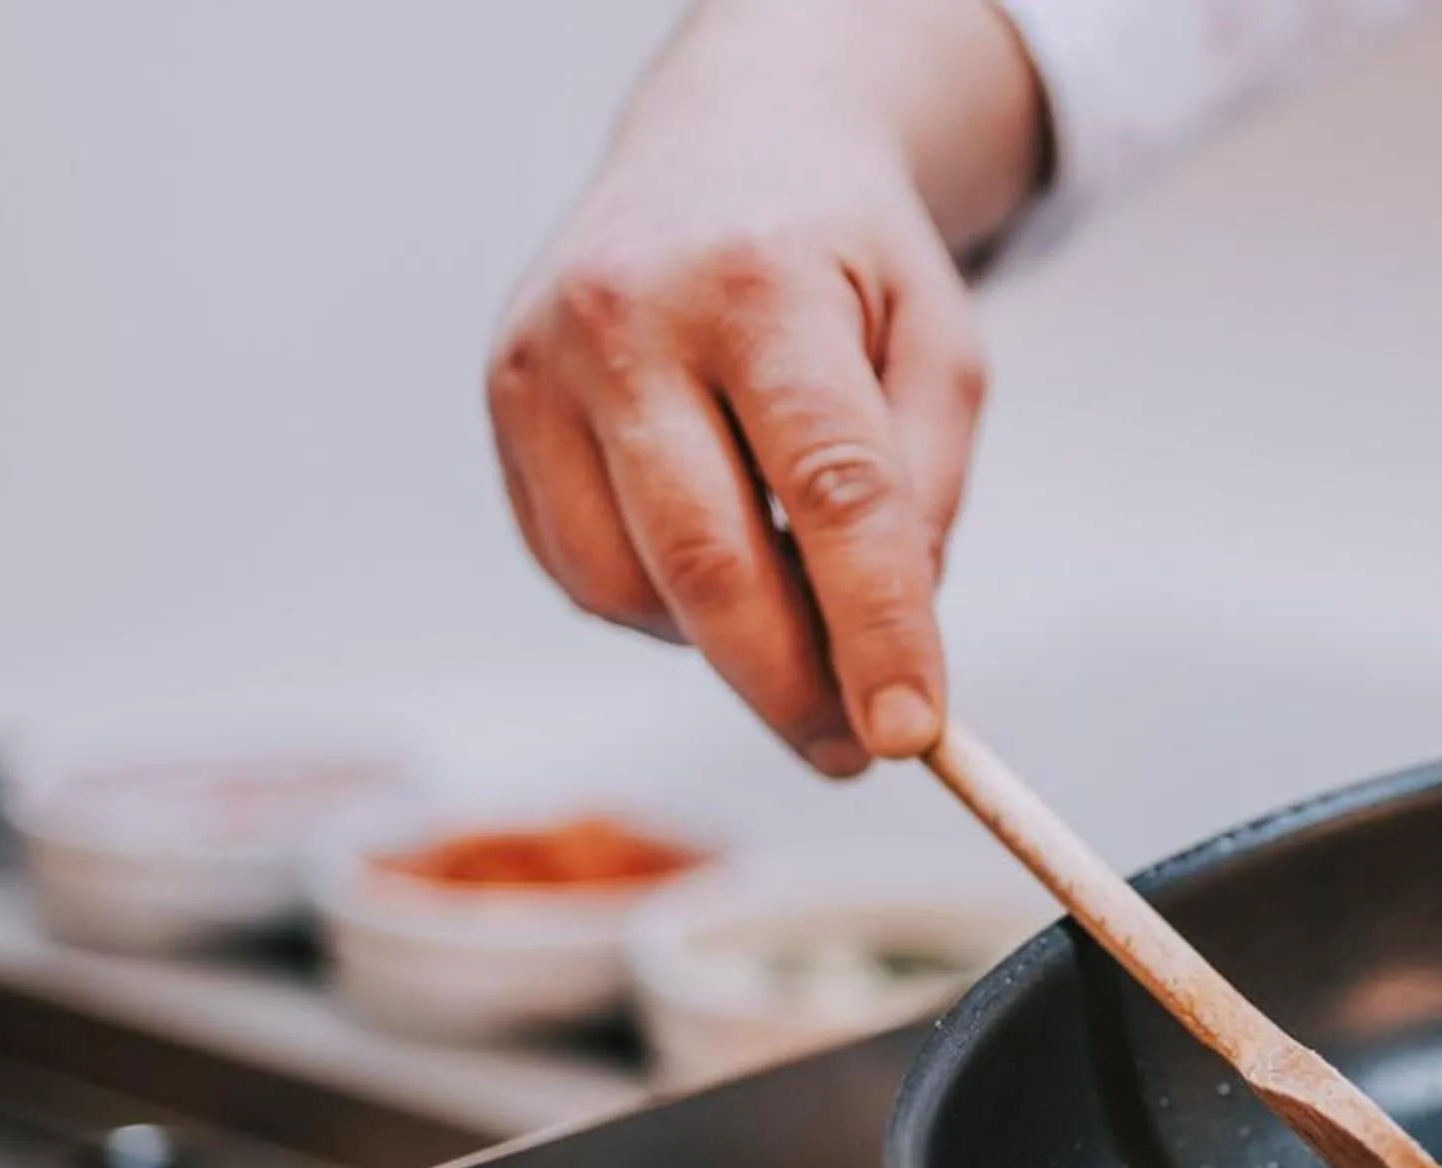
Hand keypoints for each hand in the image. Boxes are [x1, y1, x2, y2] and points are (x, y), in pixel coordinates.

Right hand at [488, 0, 1041, 770]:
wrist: (723, 144)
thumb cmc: (843, 259)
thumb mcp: (937, 343)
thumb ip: (927, 489)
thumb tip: (887, 643)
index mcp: (762, 286)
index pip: (832, 490)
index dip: (877, 629)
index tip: (914, 733)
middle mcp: (629, 318)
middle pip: (709, 562)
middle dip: (792, 685)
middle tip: (856, 749)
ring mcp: (543, 365)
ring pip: (632, 586)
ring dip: (725, 646)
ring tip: (796, 616)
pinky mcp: (503, 408)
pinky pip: (581, 571)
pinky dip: (659, 608)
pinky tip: (715, 565)